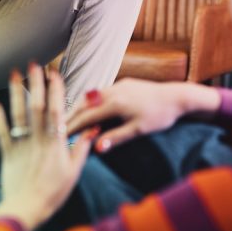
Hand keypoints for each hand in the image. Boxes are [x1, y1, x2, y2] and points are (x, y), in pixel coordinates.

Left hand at [0, 64, 97, 230]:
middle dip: (35, 83)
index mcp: (56, 143)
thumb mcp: (74, 172)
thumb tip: (93, 129)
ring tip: (13, 74)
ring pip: (18, 114)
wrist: (26, 209)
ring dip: (15, 93)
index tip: (55, 73)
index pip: (56, 110)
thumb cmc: (53, 193)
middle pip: (36, 106)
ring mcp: (21, 145)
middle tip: (33, 64)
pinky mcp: (7, 154)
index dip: (55, 90)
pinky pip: (1, 132)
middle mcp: (38, 140)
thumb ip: (82, 148)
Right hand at [67, 79, 220, 152]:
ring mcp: (118, 85)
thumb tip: (96, 147)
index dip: (70, 127)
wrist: (178, 96)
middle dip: (68, 115)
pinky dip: (89, 101)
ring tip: (66, 119)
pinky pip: (100, 92)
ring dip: (78, 107)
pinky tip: (86, 109)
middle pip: (83, 104)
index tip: (56, 135)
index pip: (86, 117)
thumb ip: (117, 138)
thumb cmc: (160, 116)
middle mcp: (113, 91)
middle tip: (53, 127)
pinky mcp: (123, 83)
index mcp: (116, 104)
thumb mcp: (139, 130)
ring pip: (90, 96)